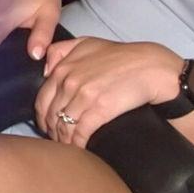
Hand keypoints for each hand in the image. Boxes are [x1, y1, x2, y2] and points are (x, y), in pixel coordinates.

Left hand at [35, 36, 182, 146]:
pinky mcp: (100, 109)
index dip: (42, 117)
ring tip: (68, 147)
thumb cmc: (121, 56)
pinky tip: (79, 149)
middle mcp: (70, 81)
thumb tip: (45, 71)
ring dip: (64, 140)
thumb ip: (60, 51)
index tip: (47, 126)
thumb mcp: (86, 43)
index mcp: (64, 68)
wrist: (151, 67)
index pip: (42, 99)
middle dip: (52, 131)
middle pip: (51, 115)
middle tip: (57, 140)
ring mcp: (84, 96)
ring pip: (64, 126)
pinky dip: (77, 144)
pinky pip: (80, 132)